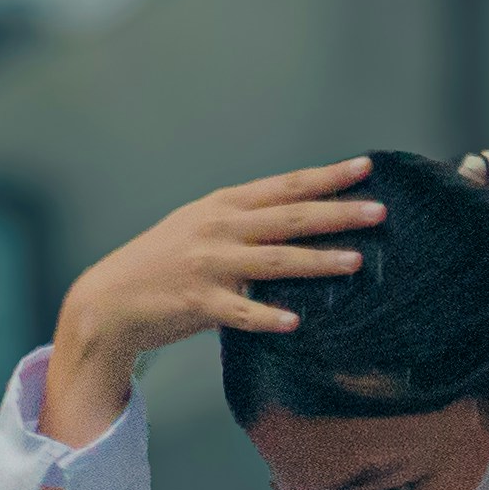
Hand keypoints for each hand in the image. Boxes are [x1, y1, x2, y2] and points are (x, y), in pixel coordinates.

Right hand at [39, 160, 377, 445]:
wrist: (110, 300)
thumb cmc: (161, 263)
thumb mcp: (199, 226)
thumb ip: (243, 219)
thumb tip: (296, 214)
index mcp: (223, 206)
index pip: (285, 186)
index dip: (327, 177)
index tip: (365, 168)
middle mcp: (219, 228)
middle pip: (289, 217)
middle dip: (337, 213)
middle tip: (379, 212)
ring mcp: (208, 265)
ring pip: (274, 260)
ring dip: (317, 261)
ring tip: (356, 261)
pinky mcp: (197, 303)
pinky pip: (241, 311)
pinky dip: (268, 316)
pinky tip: (296, 321)